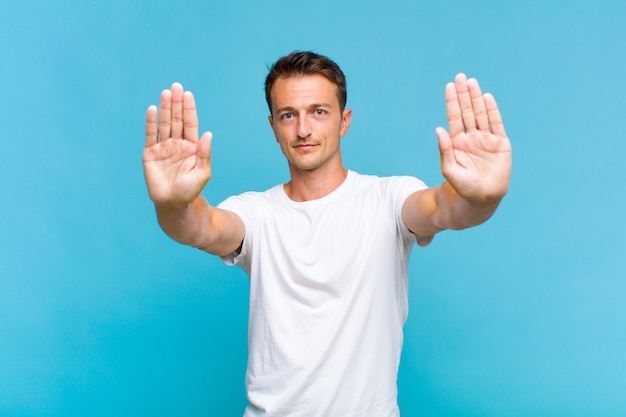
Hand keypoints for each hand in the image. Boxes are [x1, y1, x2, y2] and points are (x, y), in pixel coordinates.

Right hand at [143, 82, 212, 207]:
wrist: (173, 203)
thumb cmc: (190, 190)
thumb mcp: (202, 173)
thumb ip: (205, 153)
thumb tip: (208, 133)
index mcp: (192, 146)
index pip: (190, 123)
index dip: (189, 109)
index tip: (188, 94)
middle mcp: (177, 143)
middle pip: (176, 119)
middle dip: (176, 103)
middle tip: (176, 86)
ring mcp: (164, 147)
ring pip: (164, 124)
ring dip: (164, 108)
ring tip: (166, 93)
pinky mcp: (150, 153)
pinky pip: (151, 135)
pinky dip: (151, 122)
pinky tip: (152, 110)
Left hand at [436, 74, 511, 204]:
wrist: (482, 198)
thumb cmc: (463, 186)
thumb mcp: (449, 169)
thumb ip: (444, 149)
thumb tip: (438, 129)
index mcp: (457, 142)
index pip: (454, 117)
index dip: (452, 101)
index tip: (449, 86)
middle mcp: (471, 137)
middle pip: (466, 111)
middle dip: (463, 94)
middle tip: (460, 77)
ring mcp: (486, 139)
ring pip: (480, 114)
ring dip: (476, 98)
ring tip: (472, 82)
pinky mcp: (500, 143)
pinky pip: (496, 124)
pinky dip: (492, 111)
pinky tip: (487, 98)